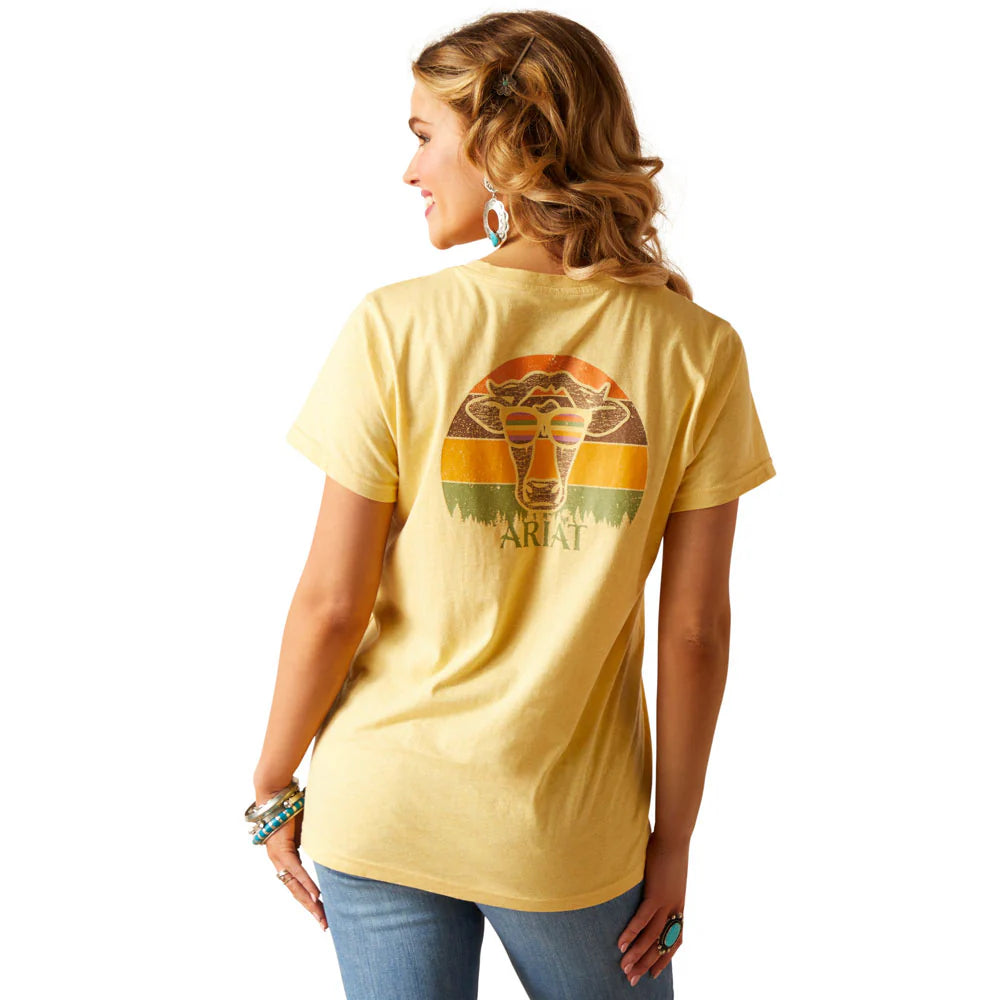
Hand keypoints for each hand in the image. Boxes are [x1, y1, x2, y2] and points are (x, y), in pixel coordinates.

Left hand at [256, 791, 327, 931]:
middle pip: (296, 891)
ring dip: (310, 902)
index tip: (322, 911)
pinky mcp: (282, 849)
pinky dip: (307, 883)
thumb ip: (317, 838)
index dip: (309, 899)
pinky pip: (297, 870)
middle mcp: (280, 861)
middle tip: (324, 925)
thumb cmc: (292, 805)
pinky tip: (317, 895)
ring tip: (321, 916)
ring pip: (295, 885)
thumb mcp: (308, 827)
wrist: (276, 792)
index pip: (298, 884)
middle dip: (312, 908)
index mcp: (286, 857)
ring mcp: (279, 857)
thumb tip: (334, 839)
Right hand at [617, 831, 688, 985]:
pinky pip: (642, 919)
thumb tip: (647, 890)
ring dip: (637, 955)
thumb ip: (659, 886)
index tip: (654, 973)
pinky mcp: (656, 893)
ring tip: (624, 969)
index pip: (676, 939)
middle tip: (632, 980)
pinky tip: (621, 944)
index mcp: (679, 904)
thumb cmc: (668, 849)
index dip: (666, 957)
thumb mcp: (667, 874)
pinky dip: (632, 933)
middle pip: (662, 944)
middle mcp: (675, 908)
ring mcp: (667, 902)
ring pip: (652, 937)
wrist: (674, 835)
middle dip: (647, 964)